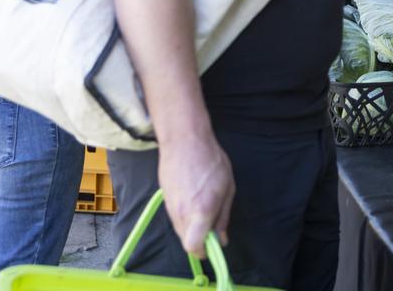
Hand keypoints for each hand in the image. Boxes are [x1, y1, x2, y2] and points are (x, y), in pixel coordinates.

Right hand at [157, 133, 234, 257]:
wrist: (184, 142)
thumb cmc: (211, 162)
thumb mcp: (227, 188)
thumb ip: (223, 217)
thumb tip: (222, 240)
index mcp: (201, 211)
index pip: (193, 246)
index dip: (203, 252)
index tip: (214, 246)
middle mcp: (182, 214)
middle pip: (186, 241)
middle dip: (200, 239)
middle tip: (213, 224)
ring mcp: (170, 208)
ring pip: (181, 230)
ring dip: (193, 228)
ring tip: (205, 206)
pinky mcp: (165, 201)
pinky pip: (175, 218)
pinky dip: (185, 217)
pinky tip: (194, 199)